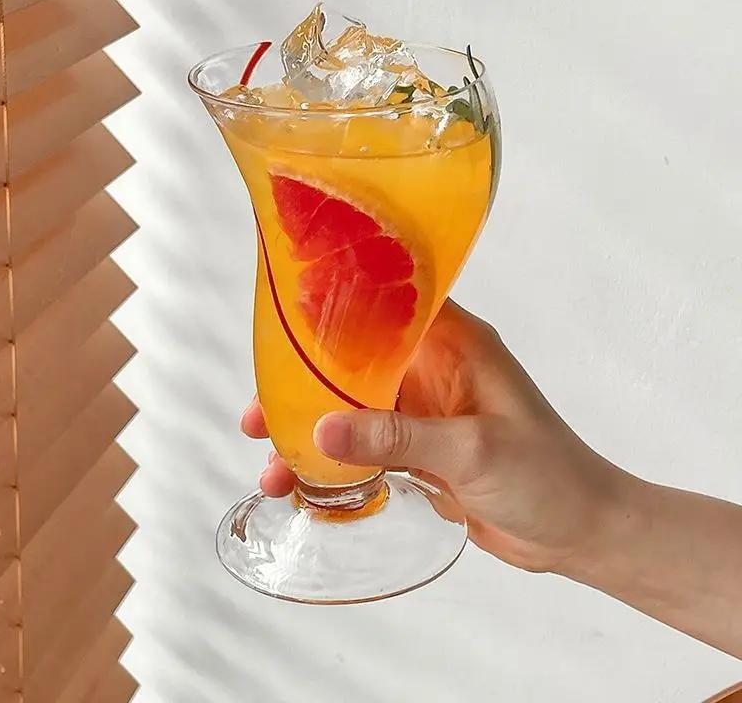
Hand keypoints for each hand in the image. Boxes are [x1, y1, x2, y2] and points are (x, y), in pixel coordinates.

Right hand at [241, 299, 628, 572]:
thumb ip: (397, 437)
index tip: (283, 322)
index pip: (389, 303)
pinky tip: (299, 480)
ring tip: (267, 459)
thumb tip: (319, 428)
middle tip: (257, 412)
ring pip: (352, 406)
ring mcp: (423, 409)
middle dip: (304, 382)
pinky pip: (365, 445)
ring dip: (311, 427)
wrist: (577, 533)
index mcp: (454, 343)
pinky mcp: (418, 448)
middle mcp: (433, 367)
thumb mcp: (471, 449)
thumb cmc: (546, 475)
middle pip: (355, 360)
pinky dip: (333, 459)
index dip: (336, 305)